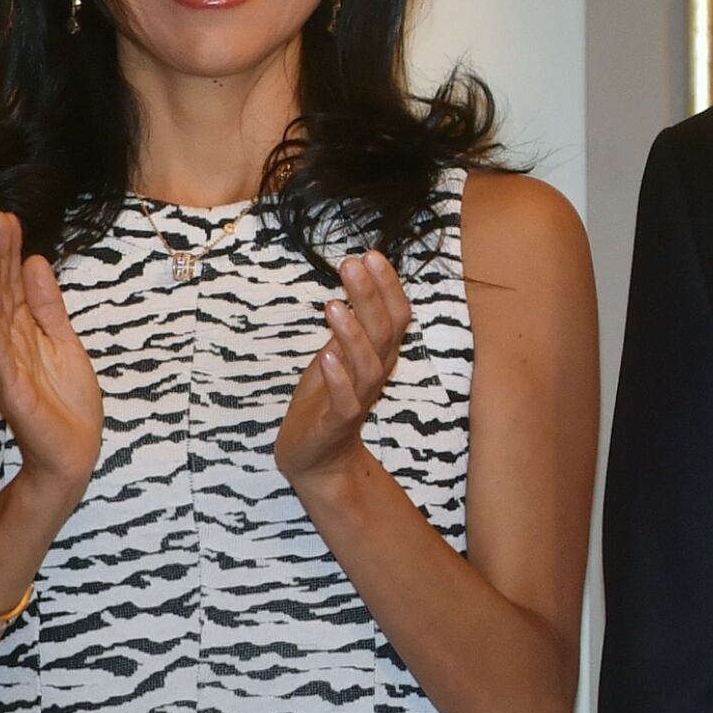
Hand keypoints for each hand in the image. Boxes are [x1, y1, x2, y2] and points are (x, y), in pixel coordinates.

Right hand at [0, 210, 102, 498]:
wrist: (73, 452)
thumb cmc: (66, 402)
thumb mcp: (64, 342)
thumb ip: (48, 306)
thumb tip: (37, 261)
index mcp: (24, 332)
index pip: (15, 284)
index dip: (13, 251)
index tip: (10, 217)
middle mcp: (9, 345)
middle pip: (3, 292)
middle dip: (1, 255)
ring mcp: (7, 366)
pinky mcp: (11, 390)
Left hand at [275, 248, 411, 485]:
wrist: (316, 458)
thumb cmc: (326, 400)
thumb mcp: (338, 353)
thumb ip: (351, 323)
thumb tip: (358, 275)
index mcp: (379, 355)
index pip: (396, 317)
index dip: (387, 287)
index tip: (371, 255)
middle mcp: (375, 374)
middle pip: (384, 333)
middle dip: (370, 297)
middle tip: (352, 263)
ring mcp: (357, 399)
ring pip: (367, 366)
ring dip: (352, 335)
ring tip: (333, 305)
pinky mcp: (337, 424)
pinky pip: (345, 403)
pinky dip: (338, 380)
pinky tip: (326, 358)